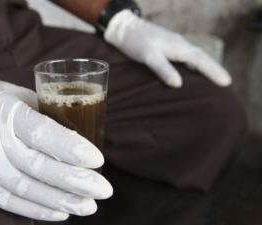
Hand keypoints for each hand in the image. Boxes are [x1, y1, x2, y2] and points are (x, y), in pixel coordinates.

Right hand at [0, 59, 112, 220]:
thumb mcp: (14, 93)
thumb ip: (43, 115)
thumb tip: (78, 143)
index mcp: (0, 106)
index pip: (39, 132)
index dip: (70, 149)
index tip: (98, 162)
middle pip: (34, 165)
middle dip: (73, 181)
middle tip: (103, 190)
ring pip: (22, 188)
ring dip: (59, 200)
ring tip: (87, 206)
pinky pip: (4, 200)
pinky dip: (35, 209)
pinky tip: (59, 212)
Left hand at [104, 9, 231, 87]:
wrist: (124, 29)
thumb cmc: (136, 42)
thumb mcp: (149, 56)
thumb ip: (163, 69)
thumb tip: (178, 84)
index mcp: (179, 47)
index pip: (201, 60)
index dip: (214, 71)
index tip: (227, 82)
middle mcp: (180, 45)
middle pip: (202, 57)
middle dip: (214, 69)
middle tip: (226, 82)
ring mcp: (174, 45)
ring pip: (195, 57)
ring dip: (205, 67)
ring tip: (214, 79)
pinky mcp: (167, 47)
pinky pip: (186, 57)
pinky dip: (193, 65)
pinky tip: (191, 71)